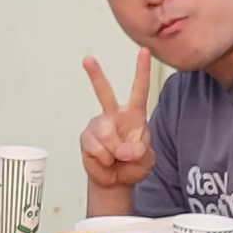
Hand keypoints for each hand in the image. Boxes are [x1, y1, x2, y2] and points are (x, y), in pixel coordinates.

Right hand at [79, 48, 156, 203]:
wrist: (115, 181)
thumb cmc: (132, 165)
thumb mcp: (146, 160)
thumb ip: (140, 151)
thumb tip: (122, 149)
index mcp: (133, 114)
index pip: (139, 89)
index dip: (142, 70)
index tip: (144, 51)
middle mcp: (113, 115)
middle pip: (104, 92)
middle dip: (95, 75)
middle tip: (87, 60)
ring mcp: (98, 126)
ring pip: (107, 134)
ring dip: (115, 151)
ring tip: (117, 158)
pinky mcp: (86, 139)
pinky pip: (97, 148)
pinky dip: (105, 159)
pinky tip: (106, 161)